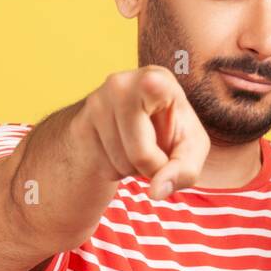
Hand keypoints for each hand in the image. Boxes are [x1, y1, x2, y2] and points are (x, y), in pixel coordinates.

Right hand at [79, 66, 210, 198]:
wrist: (127, 128)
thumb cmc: (169, 133)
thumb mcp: (191, 148)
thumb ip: (185, 170)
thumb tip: (156, 191)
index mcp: (159, 80)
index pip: (154, 84)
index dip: (153, 87)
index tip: (152, 81)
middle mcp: (123, 85)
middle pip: (141, 153)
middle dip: (153, 167)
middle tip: (158, 154)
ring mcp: (97, 103)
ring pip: (120, 164)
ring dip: (133, 169)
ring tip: (137, 147)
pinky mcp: (80, 125)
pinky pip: (104, 168)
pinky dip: (116, 170)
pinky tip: (120, 150)